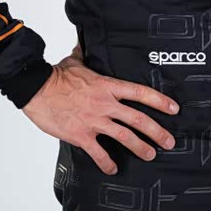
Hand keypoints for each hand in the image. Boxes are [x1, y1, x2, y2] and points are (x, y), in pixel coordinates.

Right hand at [20, 47, 179, 174]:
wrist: (36, 89)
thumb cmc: (55, 75)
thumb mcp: (75, 60)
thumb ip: (84, 54)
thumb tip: (84, 41)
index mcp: (107, 86)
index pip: (140, 92)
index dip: (159, 101)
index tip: (174, 109)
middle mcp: (105, 104)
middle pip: (138, 119)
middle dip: (157, 131)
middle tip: (170, 142)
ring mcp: (94, 121)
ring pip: (124, 137)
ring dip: (140, 147)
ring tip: (150, 155)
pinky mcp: (81, 135)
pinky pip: (98, 153)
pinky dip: (107, 163)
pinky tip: (112, 169)